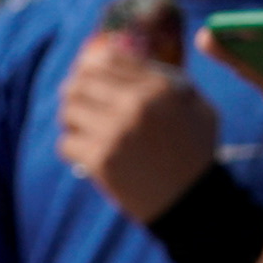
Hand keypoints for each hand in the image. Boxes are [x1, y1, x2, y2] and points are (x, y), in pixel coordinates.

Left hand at [56, 37, 225, 225]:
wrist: (192, 204)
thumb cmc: (196, 154)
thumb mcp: (197, 106)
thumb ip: (168, 80)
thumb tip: (128, 61)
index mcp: (159, 86)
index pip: (108, 58)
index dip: (92, 64)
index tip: (88, 75)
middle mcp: (135, 104)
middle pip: (81, 80)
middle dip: (76, 90)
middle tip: (79, 103)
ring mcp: (115, 132)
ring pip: (69, 109)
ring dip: (71, 118)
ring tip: (81, 127)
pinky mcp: (101, 160)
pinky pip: (66, 143)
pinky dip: (73, 148)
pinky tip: (87, 154)